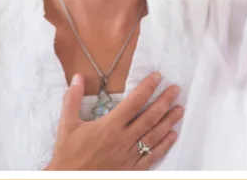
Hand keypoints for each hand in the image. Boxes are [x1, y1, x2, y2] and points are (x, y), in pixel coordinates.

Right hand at [44, 73, 182, 172]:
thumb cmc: (68, 154)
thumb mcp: (67, 124)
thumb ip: (72, 99)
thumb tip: (77, 77)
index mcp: (109, 126)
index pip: (134, 102)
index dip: (147, 88)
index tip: (157, 77)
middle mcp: (123, 140)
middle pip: (149, 117)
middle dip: (164, 101)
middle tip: (175, 89)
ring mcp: (129, 156)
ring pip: (154, 135)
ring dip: (168, 121)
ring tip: (179, 109)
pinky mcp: (131, 170)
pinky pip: (152, 156)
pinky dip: (164, 145)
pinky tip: (173, 135)